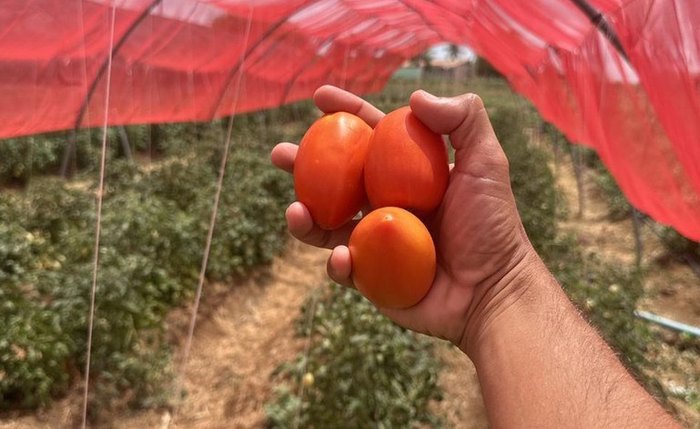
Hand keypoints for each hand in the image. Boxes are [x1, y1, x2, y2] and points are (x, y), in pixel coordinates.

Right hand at [270, 85, 536, 353]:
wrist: (492, 289)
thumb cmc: (492, 225)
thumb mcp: (486, 163)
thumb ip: (463, 120)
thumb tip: (413, 96)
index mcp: (407, 174)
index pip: (370, 135)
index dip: (345, 113)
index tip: (319, 97)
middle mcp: (385, 203)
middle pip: (334, 178)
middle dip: (303, 164)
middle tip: (280, 155)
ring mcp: (374, 240)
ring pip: (326, 223)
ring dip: (304, 215)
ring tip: (296, 210)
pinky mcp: (370, 276)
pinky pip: (343, 266)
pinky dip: (336, 261)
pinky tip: (342, 256)